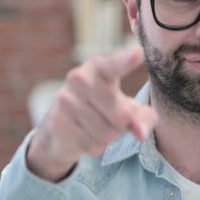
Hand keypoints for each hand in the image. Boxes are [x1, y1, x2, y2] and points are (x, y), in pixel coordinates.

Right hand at [26, 47, 156, 181]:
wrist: (60, 126)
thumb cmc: (104, 109)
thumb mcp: (127, 107)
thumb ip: (142, 117)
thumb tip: (140, 133)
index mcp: (100, 68)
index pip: (114, 65)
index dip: (125, 61)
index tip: (138, 53)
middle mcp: (79, 78)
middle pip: (121, 116)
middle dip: (122, 125)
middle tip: (110, 118)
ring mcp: (65, 100)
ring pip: (106, 133)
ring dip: (107, 138)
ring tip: (94, 126)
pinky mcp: (57, 122)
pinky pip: (91, 145)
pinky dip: (93, 147)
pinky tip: (82, 136)